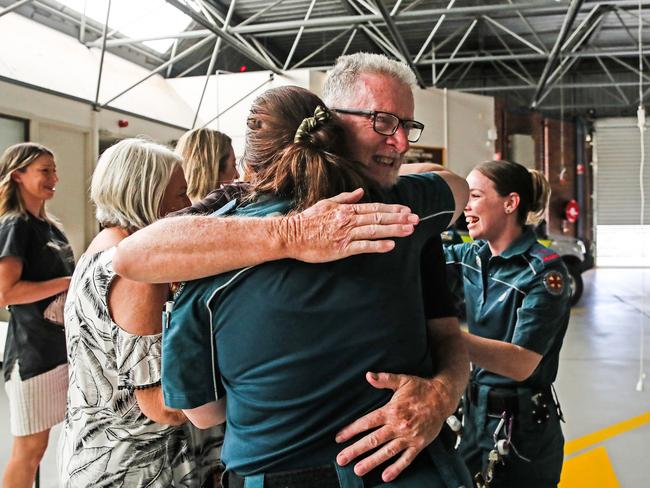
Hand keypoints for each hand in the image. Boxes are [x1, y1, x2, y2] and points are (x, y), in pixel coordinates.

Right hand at [285, 188, 418, 262]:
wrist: (291, 235)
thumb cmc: (307, 220)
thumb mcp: (327, 203)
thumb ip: (346, 198)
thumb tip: (361, 192)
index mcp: (346, 209)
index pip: (375, 207)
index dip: (393, 209)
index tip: (407, 210)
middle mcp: (348, 220)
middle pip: (379, 217)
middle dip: (399, 218)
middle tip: (416, 219)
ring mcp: (345, 234)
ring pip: (375, 230)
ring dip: (394, 229)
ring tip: (409, 230)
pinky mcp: (341, 249)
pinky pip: (363, 246)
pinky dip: (377, 245)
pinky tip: (390, 245)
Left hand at [335, 372, 451, 482]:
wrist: (443, 398)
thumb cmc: (421, 388)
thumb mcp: (402, 380)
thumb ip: (384, 379)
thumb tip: (368, 375)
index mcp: (391, 410)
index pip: (367, 422)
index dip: (352, 430)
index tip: (339, 438)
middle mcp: (398, 425)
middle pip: (373, 440)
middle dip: (355, 450)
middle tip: (341, 459)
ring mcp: (409, 437)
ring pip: (387, 452)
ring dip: (371, 462)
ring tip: (358, 470)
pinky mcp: (419, 444)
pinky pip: (406, 459)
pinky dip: (396, 468)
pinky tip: (385, 476)